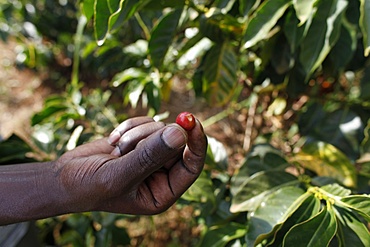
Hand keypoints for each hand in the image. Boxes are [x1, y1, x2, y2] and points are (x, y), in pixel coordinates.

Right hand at [54, 116, 206, 214]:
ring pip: (160, 128)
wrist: (65, 178)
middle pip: (177, 142)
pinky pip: (147, 121)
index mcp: (164, 191)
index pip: (192, 166)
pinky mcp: (140, 140)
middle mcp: (162, 173)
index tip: (191, 122)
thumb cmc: (90, 187)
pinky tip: (112, 141)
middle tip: (126, 146)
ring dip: (136, 134)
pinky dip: (130, 126)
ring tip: (116, 150)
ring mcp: (152, 154)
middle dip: (150, 139)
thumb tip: (180, 134)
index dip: (196, 143)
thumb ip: (149, 156)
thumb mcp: (119, 175)